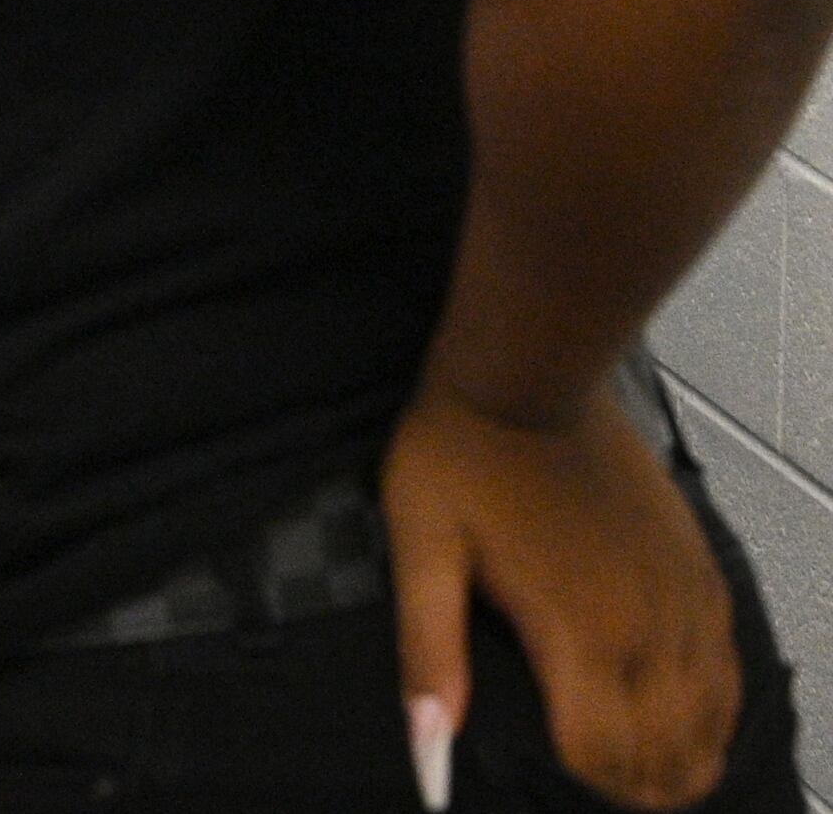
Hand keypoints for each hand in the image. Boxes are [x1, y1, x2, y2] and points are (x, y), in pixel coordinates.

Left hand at [383, 376, 740, 810]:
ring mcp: (680, 595)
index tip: (565, 784)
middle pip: (665, 747)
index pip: (603, 752)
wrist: (530, 375)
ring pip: (710, 712)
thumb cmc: (463, 454)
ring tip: (658, 779)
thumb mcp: (420, 548)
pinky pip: (727, 659)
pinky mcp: (698, 565)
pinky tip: (699, 717)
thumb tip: (425, 739)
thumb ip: (430, 651)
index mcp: (576, 631)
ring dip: (687, 754)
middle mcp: (644, 626)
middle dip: (639, 784)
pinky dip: (717, 703)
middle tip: (612, 792)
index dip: (586, 783)